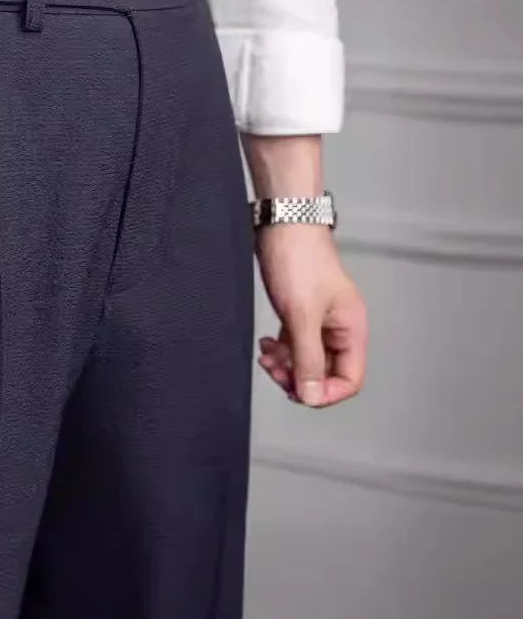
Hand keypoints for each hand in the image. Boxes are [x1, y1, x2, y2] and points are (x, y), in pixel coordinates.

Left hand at [255, 224, 367, 408]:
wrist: (283, 223)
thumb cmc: (298, 259)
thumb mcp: (302, 315)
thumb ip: (307, 358)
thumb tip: (312, 396)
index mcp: (352, 329)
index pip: (349, 379)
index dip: (325, 392)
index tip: (297, 391)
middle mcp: (340, 327)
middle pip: (326, 372)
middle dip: (299, 377)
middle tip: (274, 372)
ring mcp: (320, 318)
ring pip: (307, 357)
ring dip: (286, 364)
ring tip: (266, 357)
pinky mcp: (302, 310)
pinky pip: (295, 342)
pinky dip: (280, 348)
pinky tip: (266, 343)